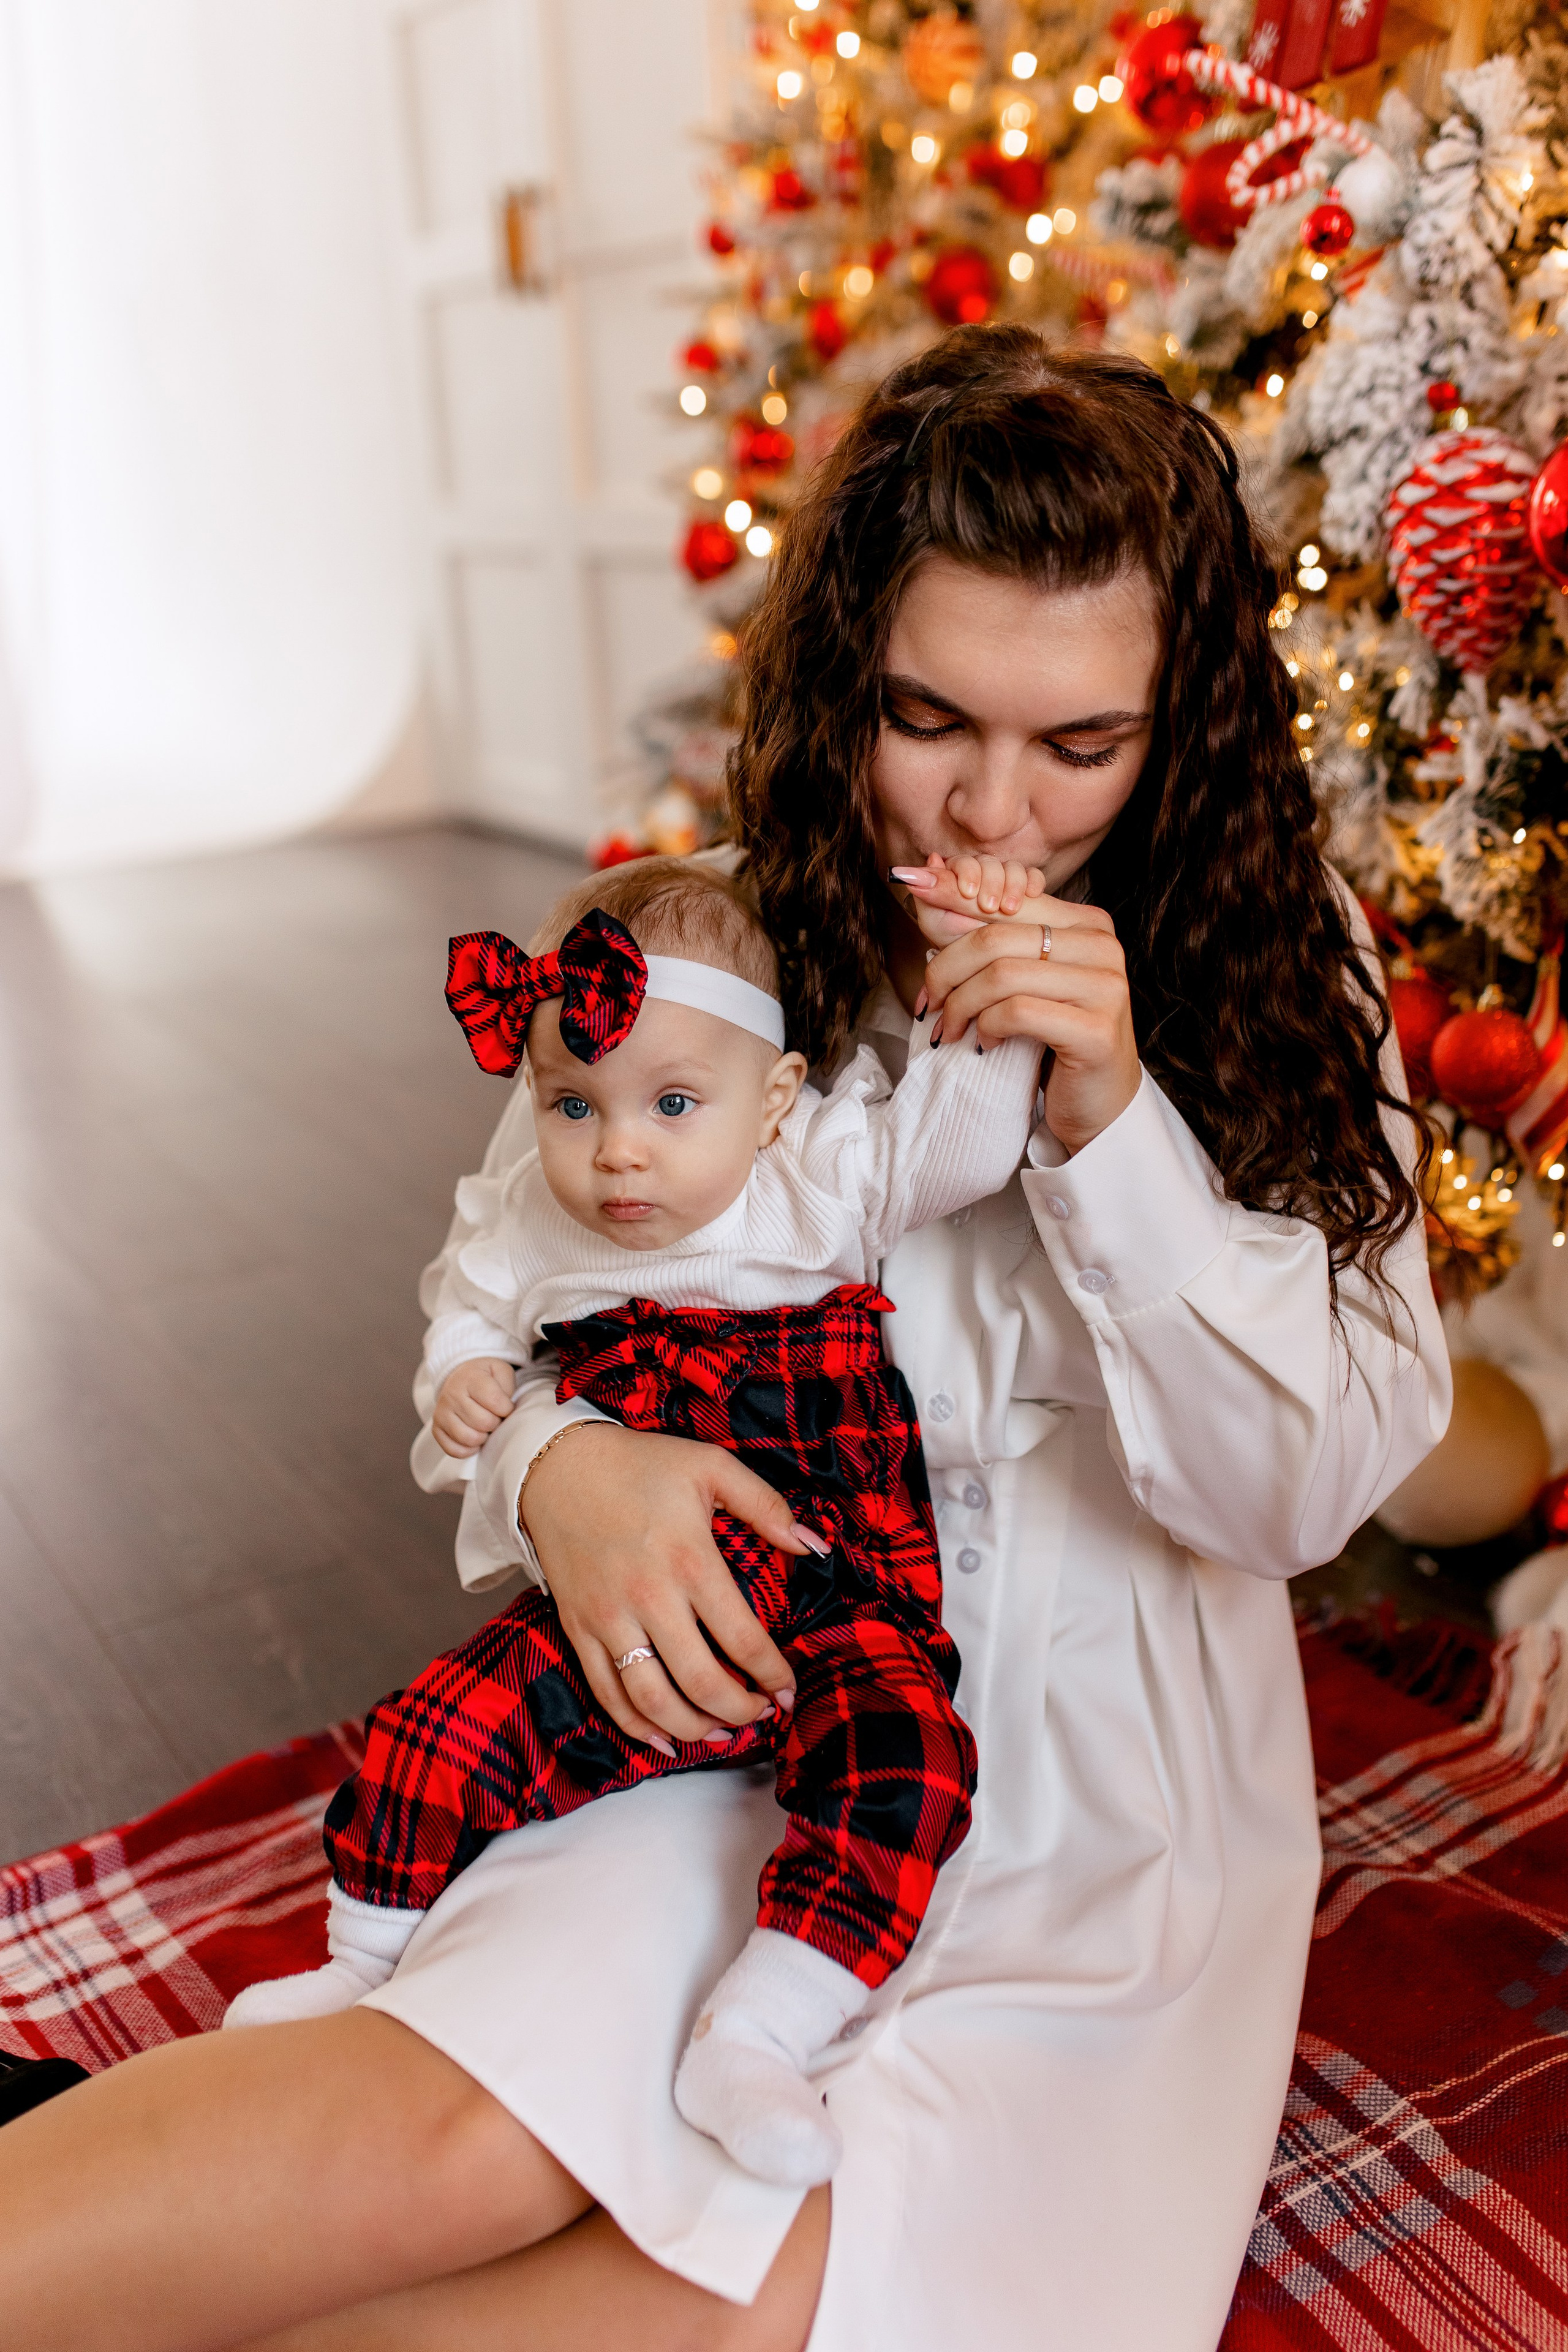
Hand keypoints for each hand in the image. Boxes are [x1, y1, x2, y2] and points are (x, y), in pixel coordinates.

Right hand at [433, 1358, 517, 1456]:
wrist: (460, 1378)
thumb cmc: (485, 1378)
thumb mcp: (501, 1371)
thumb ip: (507, 1388)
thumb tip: (505, 1413)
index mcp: (470, 1378)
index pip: (495, 1401)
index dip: (507, 1409)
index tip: (505, 1406)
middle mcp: (452, 1395)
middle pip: (484, 1423)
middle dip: (496, 1423)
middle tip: (494, 1416)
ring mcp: (441, 1413)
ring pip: (469, 1439)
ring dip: (483, 1437)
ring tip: (484, 1426)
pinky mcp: (436, 1429)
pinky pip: (454, 1450)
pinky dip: (469, 1449)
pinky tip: (474, 1437)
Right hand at [520, 1425, 815, 1751]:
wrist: (557, 1467)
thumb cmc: (642, 1466)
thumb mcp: (711, 1467)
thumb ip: (766, 1506)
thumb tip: (814, 1547)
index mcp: (690, 1560)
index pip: (743, 1639)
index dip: (772, 1675)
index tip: (788, 1690)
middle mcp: (649, 1598)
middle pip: (702, 1682)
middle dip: (741, 1710)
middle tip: (760, 1713)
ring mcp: (609, 1619)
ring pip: (653, 1700)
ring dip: (694, 1728)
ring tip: (723, 1732)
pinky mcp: (579, 1629)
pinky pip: (607, 1693)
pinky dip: (636, 1727)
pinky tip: (665, 1740)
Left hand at [891, 852, 1047, 947]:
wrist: (990, 970)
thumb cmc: (959, 948)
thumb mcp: (939, 924)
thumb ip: (929, 893)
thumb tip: (915, 864)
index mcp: (955, 880)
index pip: (961, 862)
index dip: (965, 872)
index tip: (967, 891)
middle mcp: (979, 878)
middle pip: (987, 862)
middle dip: (989, 881)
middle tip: (988, 907)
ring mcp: (1004, 883)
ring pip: (1010, 867)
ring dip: (1011, 883)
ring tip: (1009, 910)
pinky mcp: (1027, 891)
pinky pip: (1032, 874)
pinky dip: (1031, 882)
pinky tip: (1031, 895)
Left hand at [921, 889, 1139, 1155]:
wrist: (1099, 1105)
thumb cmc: (1056, 1041)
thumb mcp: (1026, 982)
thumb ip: (994, 944)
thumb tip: (930, 901)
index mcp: (1089, 924)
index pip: (1009, 901)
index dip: (954, 897)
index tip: (913, 891)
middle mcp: (1103, 947)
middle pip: (997, 936)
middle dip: (947, 969)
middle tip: (930, 1003)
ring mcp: (1105, 988)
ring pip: (1002, 975)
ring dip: (962, 1005)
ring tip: (952, 1030)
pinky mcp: (1095, 1031)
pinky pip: (1016, 1013)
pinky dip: (987, 1028)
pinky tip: (985, 1044)